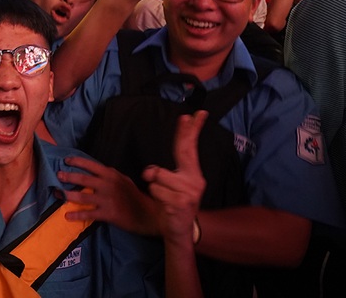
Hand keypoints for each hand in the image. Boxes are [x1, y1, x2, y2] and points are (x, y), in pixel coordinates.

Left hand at [58, 157, 158, 234]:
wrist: (147, 214)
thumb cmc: (135, 196)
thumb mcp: (124, 180)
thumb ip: (110, 176)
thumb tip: (97, 171)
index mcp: (111, 175)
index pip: (91, 165)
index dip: (77, 162)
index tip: (66, 160)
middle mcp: (107, 185)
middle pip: (84, 179)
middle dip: (69, 176)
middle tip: (58, 176)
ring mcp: (107, 199)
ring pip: (83, 196)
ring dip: (68, 195)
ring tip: (58, 194)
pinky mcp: (107, 214)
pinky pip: (89, 214)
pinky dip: (77, 215)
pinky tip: (67, 215)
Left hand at [142, 111, 206, 245]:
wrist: (179, 231)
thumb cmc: (173, 205)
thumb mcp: (172, 185)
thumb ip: (163, 173)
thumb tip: (150, 170)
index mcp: (193, 174)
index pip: (190, 148)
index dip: (191, 130)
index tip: (194, 114)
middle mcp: (195, 180)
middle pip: (182, 152)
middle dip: (180, 135)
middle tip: (181, 123)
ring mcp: (189, 191)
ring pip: (158, 175)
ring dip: (154, 186)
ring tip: (164, 197)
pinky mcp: (181, 202)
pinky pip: (156, 190)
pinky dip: (155, 197)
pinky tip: (165, 206)